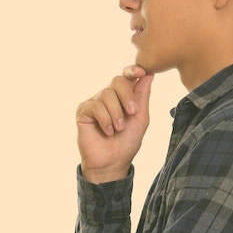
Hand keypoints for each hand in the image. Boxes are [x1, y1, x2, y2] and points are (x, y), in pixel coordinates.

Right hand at [76, 65, 153, 182]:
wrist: (113, 162)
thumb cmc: (127, 142)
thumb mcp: (141, 118)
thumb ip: (143, 96)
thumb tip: (149, 73)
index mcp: (124, 96)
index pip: (126, 76)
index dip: (132, 70)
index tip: (140, 71)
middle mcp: (109, 96)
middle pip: (117, 81)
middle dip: (127, 96)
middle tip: (132, 113)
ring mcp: (95, 102)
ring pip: (106, 94)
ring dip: (116, 113)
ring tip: (118, 129)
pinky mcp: (83, 111)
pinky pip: (95, 106)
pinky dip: (105, 120)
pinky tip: (108, 131)